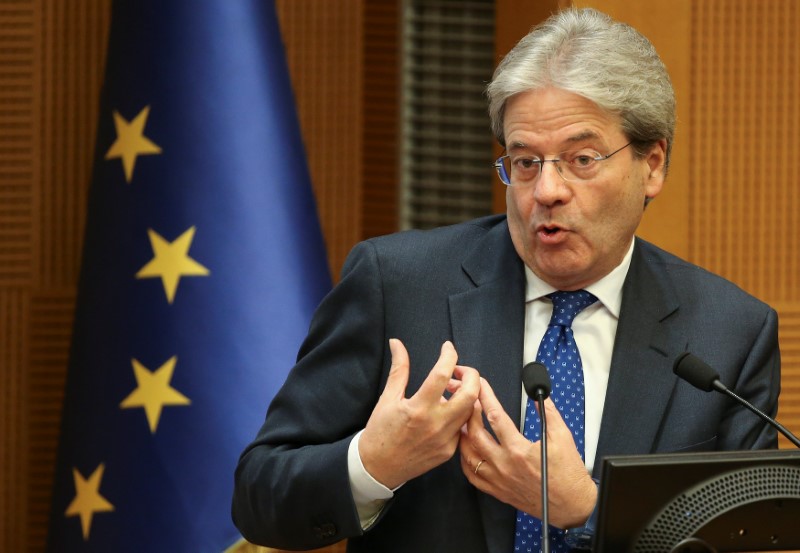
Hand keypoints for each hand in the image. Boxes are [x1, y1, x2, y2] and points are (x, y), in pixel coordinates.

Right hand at [359, 339, 480, 488]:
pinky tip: (446, 410)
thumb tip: (397, 343)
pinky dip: (459, 414)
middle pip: (470, 394)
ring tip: (450, 389)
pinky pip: (462, 428)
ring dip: (466, 395)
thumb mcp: (387, 397)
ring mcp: (445, 440)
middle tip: (459, 370)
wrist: (378, 467)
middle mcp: (435, 424)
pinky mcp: (449, 451)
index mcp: (418, 407)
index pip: (442, 374)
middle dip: (471, 376)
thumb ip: (399, 368)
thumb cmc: (381, 430)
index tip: (447, 347)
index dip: (449, 355)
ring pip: (470, 410)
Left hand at [459, 378, 595, 528]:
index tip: (481, 386)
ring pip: (468, 456)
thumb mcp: (563, 437)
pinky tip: (467, 450)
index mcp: (519, 451)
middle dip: (469, 413)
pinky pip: (472, 476)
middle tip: (469, 401)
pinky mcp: (497, 491)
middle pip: (475, 434)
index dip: (486, 397)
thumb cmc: (568, 475)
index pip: (495, 417)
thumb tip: (539, 397)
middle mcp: (504, 465)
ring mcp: (498, 480)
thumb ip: (549, 413)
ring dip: (464, 436)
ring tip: (463, 421)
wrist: (571, 505)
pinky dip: (465, 461)